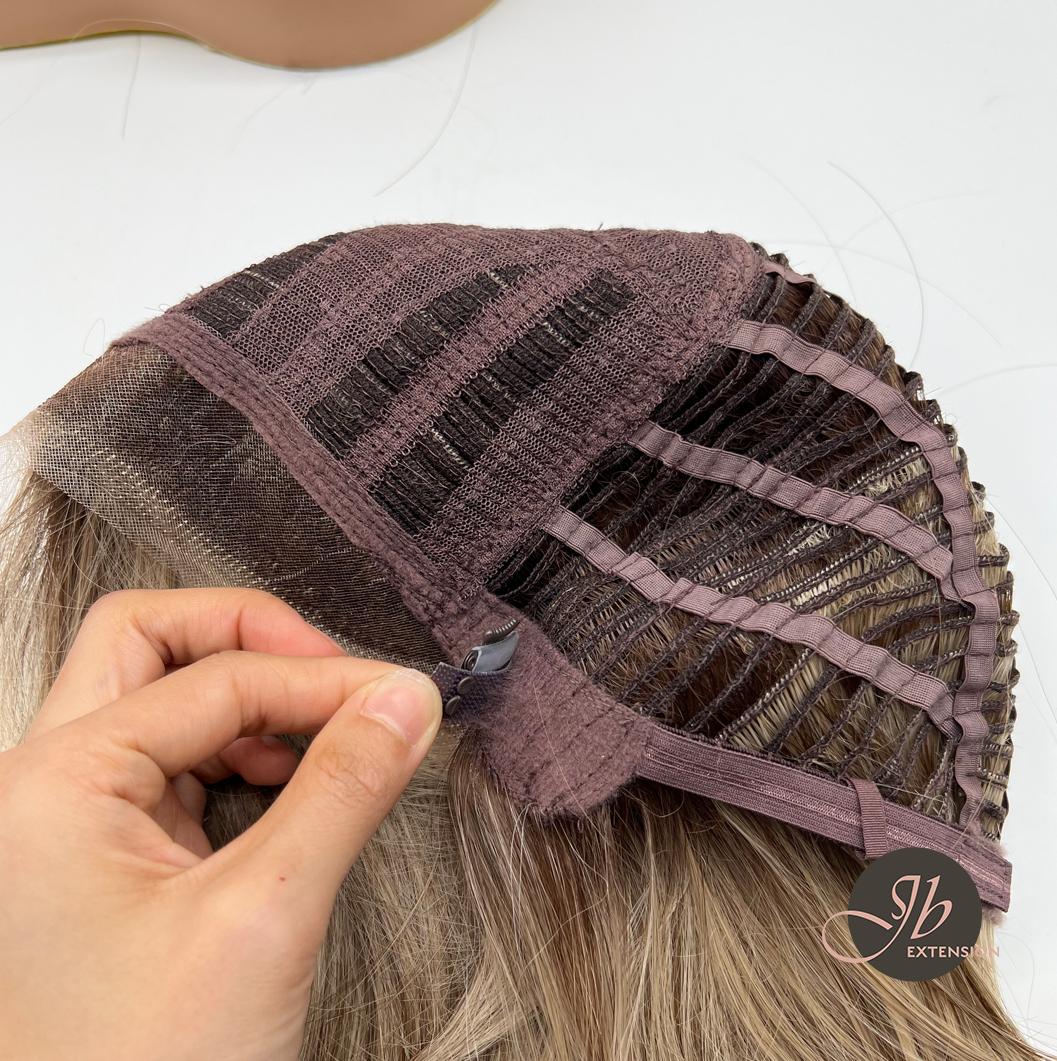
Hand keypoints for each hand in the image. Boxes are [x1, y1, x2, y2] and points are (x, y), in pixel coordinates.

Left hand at [0, 588, 442, 1060]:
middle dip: (249, 638)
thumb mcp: (264, 920)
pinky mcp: (100, 856)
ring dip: (245, 694)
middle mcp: (41, 788)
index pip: (216, 678)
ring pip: (155, 693)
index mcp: (53, 785)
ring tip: (321, 730)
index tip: (400, 697)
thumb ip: (343, 789)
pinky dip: (235, 746)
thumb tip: (403, 700)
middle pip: (148, 642)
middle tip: (332, 671)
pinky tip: (283, 778)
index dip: (322, 677)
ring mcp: (64, 821)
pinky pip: (169, 757)